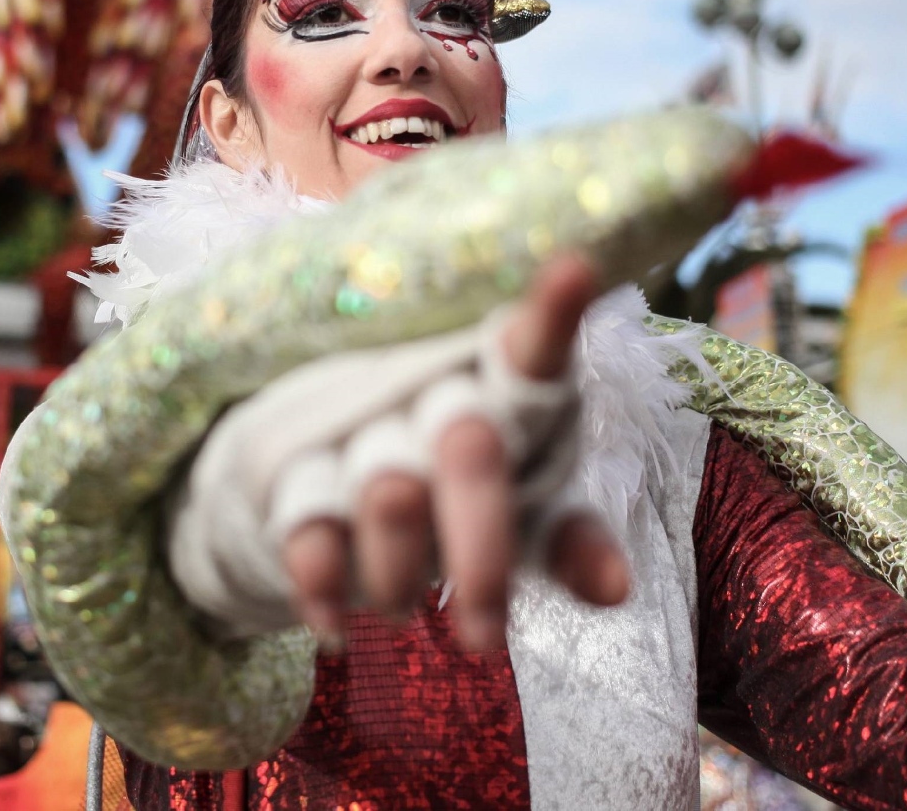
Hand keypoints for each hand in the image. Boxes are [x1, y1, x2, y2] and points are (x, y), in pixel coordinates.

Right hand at [280, 255, 628, 649]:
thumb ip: (567, 541)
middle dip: (480, 544)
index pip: (529, 349)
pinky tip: (334, 626)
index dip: (551, 317)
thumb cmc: (443, 488)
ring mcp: (356, 432)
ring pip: (389, 491)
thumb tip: (615, 590)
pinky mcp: (292, 474)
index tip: (573, 272)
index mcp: (496, 390)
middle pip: (467, 446)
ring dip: (402, 572)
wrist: (304, 486)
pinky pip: (307, 528)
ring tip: (409, 619)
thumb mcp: (517, 514)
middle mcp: (428, 396)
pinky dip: (323, 585)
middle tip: (485, 634)